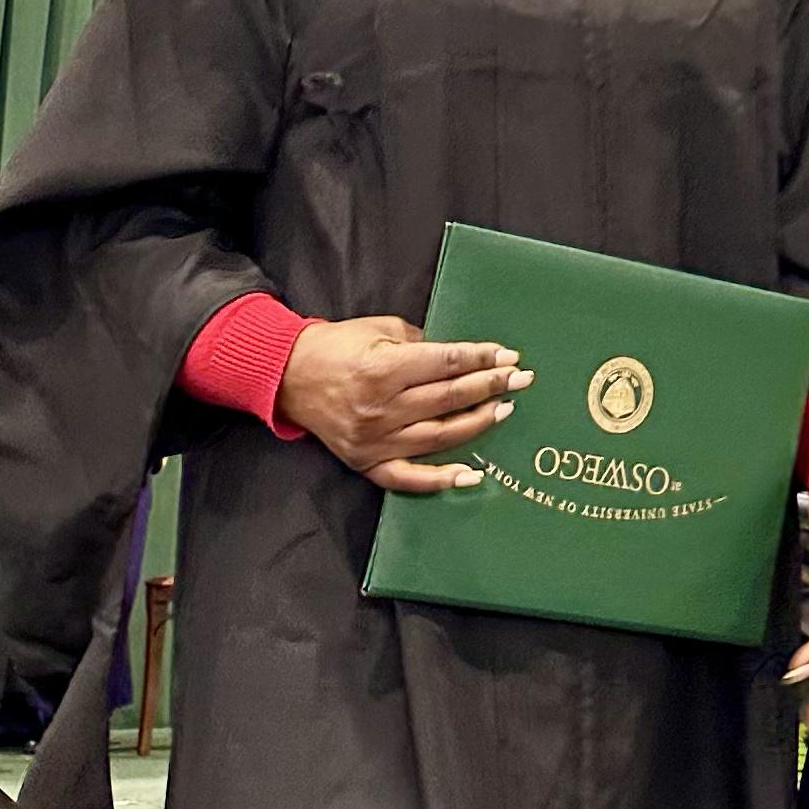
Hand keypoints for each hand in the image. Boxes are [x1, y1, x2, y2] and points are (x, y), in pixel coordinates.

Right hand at [276, 317, 528, 493]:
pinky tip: (472, 475)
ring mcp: (373, 440)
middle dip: (490, 386)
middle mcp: (380, 407)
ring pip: (439, 437)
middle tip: (521, 380)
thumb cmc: (336, 346)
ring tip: (504, 410)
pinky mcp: (365, 461)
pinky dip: (441, 479)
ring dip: (477, 424)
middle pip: (448, 399)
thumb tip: (462, 357)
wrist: (287, 376)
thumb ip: (421, 343)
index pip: (446, 364)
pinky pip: (409, 477)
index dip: (481, 359)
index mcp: (383, 368)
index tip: (509, 357)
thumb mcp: (379, 329)